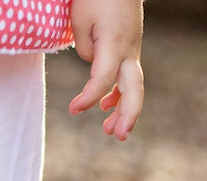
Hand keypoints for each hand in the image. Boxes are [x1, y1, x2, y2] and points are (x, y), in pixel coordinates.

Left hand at [68, 0, 143, 140]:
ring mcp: (132, 49)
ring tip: (110, 131)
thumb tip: (93, 66)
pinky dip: (119, 93)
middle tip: (117, 136)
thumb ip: (85, 48)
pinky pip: (127, 76)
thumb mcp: (80, 19)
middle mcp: (128, 50)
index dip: (88, 98)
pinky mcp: (130, 48)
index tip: (73, 110)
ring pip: (133, 86)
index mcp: (114, 43)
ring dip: (124, 110)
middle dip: (127, 115)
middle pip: (133, 88)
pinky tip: (106, 108)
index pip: (102, 79)